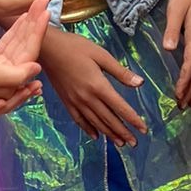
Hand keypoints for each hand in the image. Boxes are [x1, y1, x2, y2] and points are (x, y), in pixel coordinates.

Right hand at [0, 0, 48, 120]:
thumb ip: (13, 75)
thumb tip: (37, 69)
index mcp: (6, 82)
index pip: (29, 55)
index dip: (38, 33)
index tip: (46, 11)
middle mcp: (3, 78)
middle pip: (25, 48)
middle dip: (35, 25)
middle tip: (43, 2)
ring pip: (16, 45)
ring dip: (26, 26)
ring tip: (36, 5)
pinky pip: (5, 45)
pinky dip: (13, 31)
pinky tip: (21, 19)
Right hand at [39, 27, 146, 147]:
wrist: (47, 49)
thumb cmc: (75, 47)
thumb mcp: (101, 55)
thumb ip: (120, 72)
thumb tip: (140, 83)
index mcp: (98, 86)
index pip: (120, 107)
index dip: (133, 120)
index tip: (143, 129)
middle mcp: (87, 98)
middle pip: (109, 119)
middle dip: (123, 132)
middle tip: (134, 143)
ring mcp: (76, 101)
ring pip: (95, 122)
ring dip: (109, 134)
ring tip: (120, 143)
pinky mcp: (66, 101)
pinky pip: (79, 120)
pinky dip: (88, 129)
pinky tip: (96, 136)